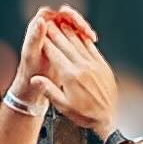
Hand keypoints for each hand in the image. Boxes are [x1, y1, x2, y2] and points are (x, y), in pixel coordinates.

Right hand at [22, 10, 116, 142]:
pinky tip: (80, 34)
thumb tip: (35, 79)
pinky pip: (92, 48)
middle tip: (48, 24)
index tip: (40, 35)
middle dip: (55, 33)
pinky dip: (84, 39)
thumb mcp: (63, 106)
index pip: (55, 54)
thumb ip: (49, 90)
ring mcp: (94, 66)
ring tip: (61, 24)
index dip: (46, 43)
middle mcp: (82, 68)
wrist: (108, 119)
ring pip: (79, 44)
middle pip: (66, 45)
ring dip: (69, 33)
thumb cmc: (84, 114)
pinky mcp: (103, 66)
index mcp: (70, 77)